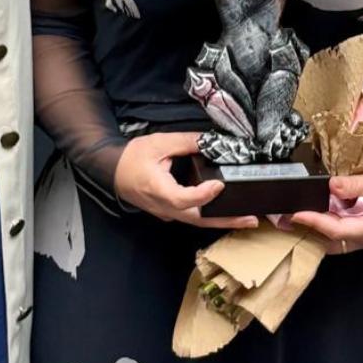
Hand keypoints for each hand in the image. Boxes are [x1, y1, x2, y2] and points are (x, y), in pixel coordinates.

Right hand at [113, 131, 257, 229]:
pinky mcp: (168, 212)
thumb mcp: (159, 143)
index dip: (204, 195)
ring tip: (245, 220)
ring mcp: (166, 213)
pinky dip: (210, 217)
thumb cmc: (133, 157)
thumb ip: (186, 142)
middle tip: (251, 219)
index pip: (185, 199)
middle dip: (226, 221)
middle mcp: (164, 208)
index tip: (220, 184)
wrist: (112, 169)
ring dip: (221, 222)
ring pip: (196, 222)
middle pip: (198, 220)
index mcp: (159, 190)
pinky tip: (224, 213)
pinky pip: (191, 217)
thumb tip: (210, 140)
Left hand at [289, 168, 362, 254]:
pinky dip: (324, 230)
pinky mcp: (361, 235)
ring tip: (294, 220)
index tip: (298, 214)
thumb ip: (356, 185)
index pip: (338, 230)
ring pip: (334, 242)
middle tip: (286, 219)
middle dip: (309, 231)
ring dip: (315, 232)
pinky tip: (313, 220)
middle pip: (333, 240)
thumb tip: (332, 186)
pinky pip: (340, 237)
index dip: (316, 222)